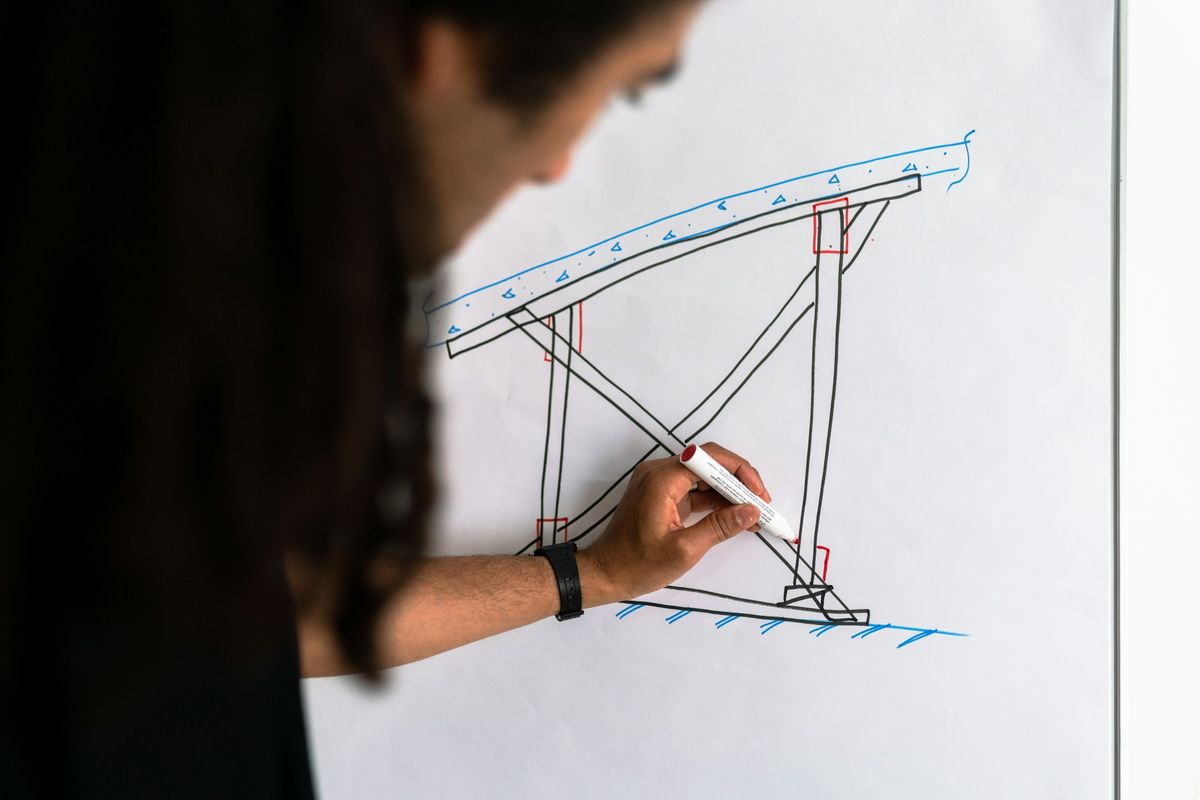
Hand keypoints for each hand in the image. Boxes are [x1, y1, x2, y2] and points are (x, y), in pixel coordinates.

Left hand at [577, 442, 770, 604]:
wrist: (604, 574)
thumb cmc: (637, 564)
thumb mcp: (684, 550)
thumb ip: (719, 527)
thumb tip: (751, 512)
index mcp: (662, 479)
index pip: (710, 459)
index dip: (740, 472)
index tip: (760, 495)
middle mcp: (659, 472)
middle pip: (709, 464)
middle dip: (739, 482)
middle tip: (762, 505)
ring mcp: (659, 483)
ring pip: (703, 477)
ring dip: (729, 493)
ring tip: (754, 514)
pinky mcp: (661, 495)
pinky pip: (693, 490)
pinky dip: (714, 501)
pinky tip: (734, 516)